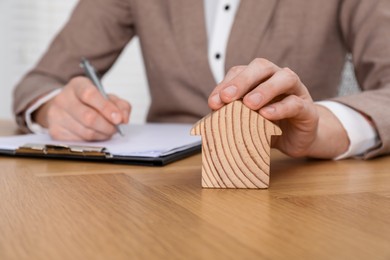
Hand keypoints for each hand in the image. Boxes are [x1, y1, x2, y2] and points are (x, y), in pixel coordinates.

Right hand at [33, 76, 130, 140]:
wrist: (65, 107)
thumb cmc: (89, 102)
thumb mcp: (106, 97)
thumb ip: (120, 105)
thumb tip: (124, 119)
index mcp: (77, 85)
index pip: (90, 95)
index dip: (106, 108)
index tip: (119, 119)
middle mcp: (63, 99)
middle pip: (88, 117)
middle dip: (107, 126)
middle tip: (116, 128)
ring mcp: (56, 116)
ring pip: (86, 132)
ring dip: (102, 134)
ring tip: (107, 131)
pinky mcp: (55, 132)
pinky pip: (80, 141)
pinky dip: (93, 140)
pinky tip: (96, 134)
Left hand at [208, 58, 348, 158]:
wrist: (297, 139)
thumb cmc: (269, 126)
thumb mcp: (246, 120)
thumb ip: (231, 115)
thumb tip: (208, 121)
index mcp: (260, 79)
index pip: (240, 72)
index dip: (225, 84)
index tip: (213, 103)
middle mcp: (278, 79)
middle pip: (262, 67)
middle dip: (242, 80)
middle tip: (227, 97)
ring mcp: (296, 92)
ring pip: (284, 78)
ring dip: (264, 89)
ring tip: (249, 104)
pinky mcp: (308, 110)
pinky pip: (295, 103)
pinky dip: (280, 108)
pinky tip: (266, 115)